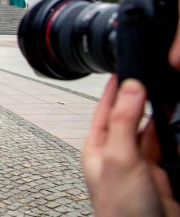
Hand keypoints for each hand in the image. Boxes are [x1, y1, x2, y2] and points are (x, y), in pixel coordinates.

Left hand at [82, 75, 179, 215]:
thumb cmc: (120, 211)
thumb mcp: (119, 159)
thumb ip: (124, 122)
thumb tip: (131, 88)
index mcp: (99, 149)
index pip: (105, 110)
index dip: (115, 90)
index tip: (124, 68)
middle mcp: (119, 156)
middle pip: (132, 119)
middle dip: (143, 100)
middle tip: (156, 78)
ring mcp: (142, 168)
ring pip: (153, 134)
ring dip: (162, 118)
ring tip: (170, 97)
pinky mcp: (163, 179)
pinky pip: (170, 151)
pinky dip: (175, 140)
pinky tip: (178, 128)